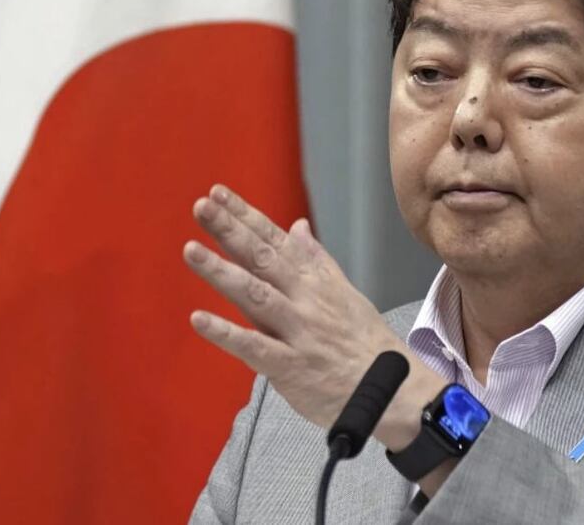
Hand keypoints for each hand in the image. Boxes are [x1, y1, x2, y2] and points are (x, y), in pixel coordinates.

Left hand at [183, 185, 444, 449]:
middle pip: (263, 259)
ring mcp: (297, 331)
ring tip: (191, 250)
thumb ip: (316, 260)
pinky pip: (254, 347)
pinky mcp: (289, 367)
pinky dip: (226, 333)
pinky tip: (198, 319)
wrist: (392, 389)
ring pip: (255, 295)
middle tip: (202, 207)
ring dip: (222, 272)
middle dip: (230, 231)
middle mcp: (305, 299)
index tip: (217, 194)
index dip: (245, 216)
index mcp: (316, 280)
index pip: (275, 240)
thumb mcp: (346, 292)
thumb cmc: (365, 342)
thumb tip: (297, 226)